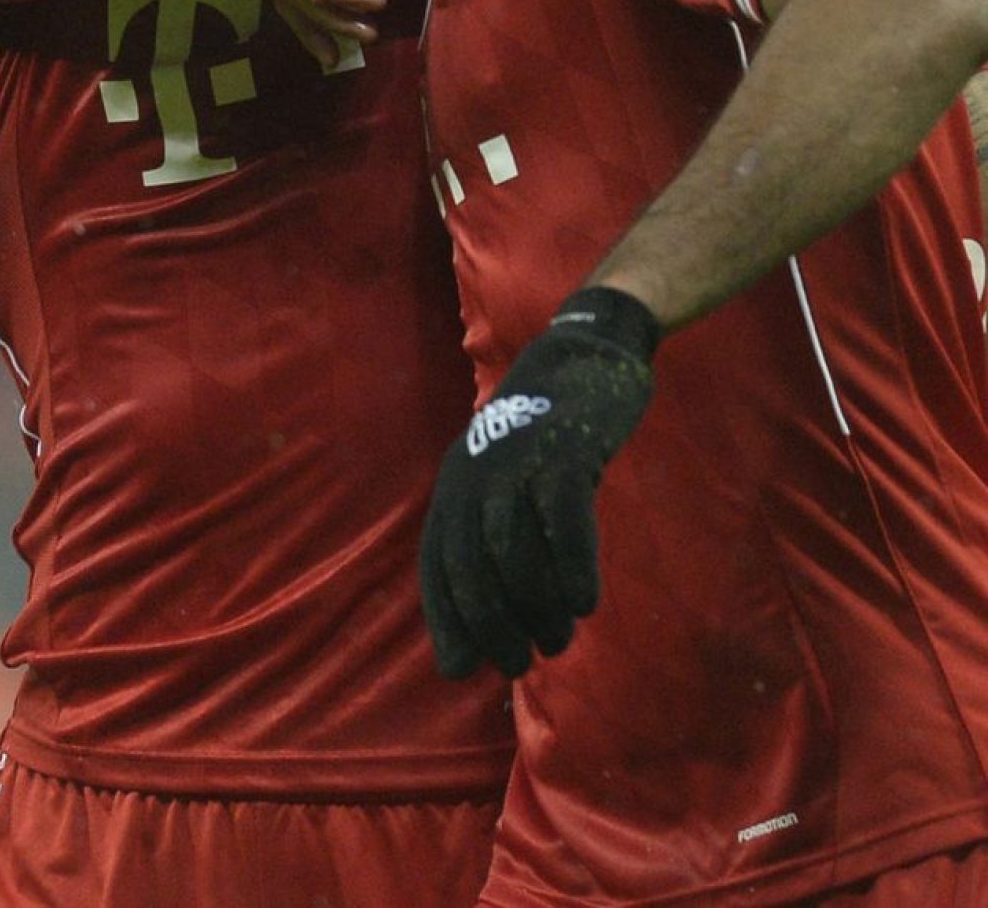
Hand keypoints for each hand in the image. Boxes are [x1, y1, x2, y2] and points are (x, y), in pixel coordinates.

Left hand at [420, 286, 658, 679]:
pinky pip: (563, 521)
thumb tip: (487, 625)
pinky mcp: (563, 451)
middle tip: (520, 661)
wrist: (583, 355)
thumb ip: (496, 541)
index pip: (438, 564)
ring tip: (559, 637)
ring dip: (536, 605)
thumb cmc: (545, 435)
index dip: (447, 620)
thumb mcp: (507, 481)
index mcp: (455, 484)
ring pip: (515, 550)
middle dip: (492, 623)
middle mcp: (475, 473)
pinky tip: (585, 603)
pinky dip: (572, 567)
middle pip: (472, 564)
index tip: (463, 668)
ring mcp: (517, 461)